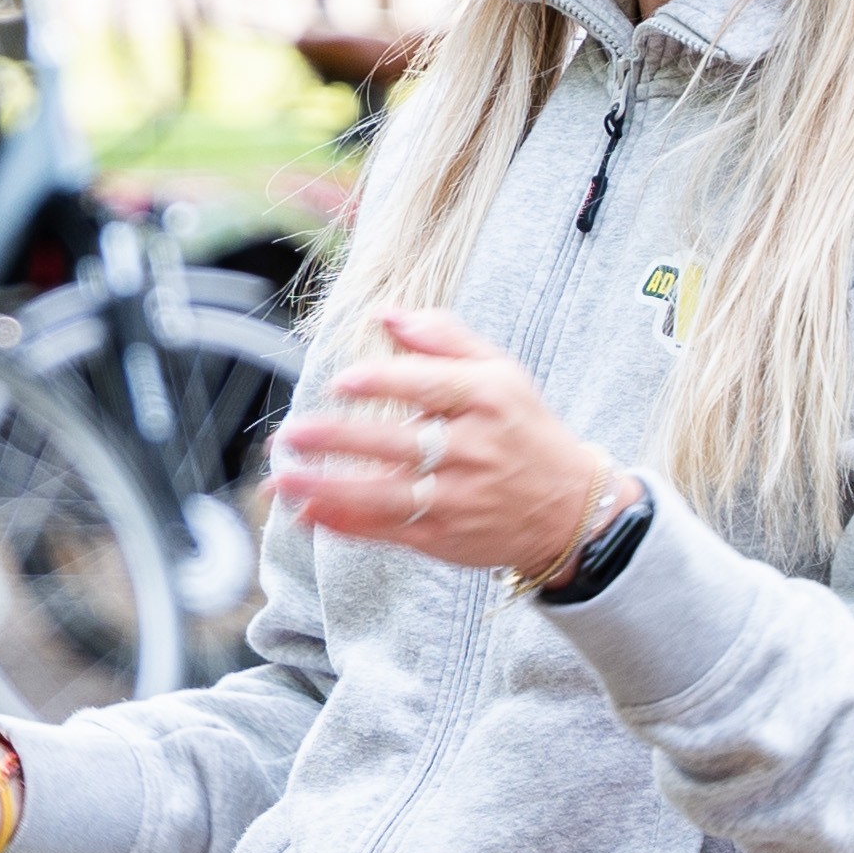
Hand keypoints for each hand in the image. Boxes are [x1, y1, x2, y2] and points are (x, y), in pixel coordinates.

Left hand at [275, 306, 627, 578]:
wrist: (569, 509)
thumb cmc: (523, 429)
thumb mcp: (501, 372)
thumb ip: (444, 338)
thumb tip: (387, 314)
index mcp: (488, 399)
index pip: (431, 387)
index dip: (384, 384)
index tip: (341, 382)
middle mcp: (474, 450)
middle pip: (400, 444)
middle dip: (341, 441)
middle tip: (293, 434)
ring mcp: (459, 498)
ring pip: (387, 495)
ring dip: (331, 490)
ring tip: (284, 479)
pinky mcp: (445, 537)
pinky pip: (389, 530)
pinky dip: (346, 524)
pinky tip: (307, 514)